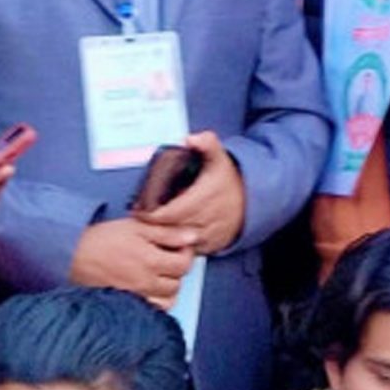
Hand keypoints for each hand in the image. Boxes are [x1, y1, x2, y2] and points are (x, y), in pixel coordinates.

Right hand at [69, 216, 197, 304]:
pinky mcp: (125, 303)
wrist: (73, 255)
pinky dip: (154, 301)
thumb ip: (168, 233)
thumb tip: (193, 236)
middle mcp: (146, 283)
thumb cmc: (102, 239)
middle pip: (177, 284)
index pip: (185, 265)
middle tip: (168, 259)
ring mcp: (136, 296)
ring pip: (166, 301)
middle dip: (177, 271)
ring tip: (159, 275)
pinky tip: (148, 287)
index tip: (179, 247)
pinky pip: (150, 309)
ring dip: (168, 289)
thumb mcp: (137, 227)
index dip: (186, 254)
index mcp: (151, 261)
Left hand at [136, 131, 243, 253]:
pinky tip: (166, 239)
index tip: (138, 210)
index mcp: (205, 196)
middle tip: (138, 220)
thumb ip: (206, 143)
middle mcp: (208, 218)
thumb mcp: (218, 157)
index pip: (170, 212)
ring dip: (163, 238)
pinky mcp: (212, 246)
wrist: (251, 200)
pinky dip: (176, 247)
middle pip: (171, 229)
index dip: (151, 214)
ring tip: (148, 231)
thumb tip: (190, 138)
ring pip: (178, 243)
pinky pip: (188, 251)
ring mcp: (210, 235)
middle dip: (153, 227)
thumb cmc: (227, 179)